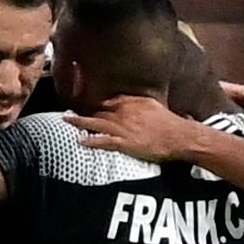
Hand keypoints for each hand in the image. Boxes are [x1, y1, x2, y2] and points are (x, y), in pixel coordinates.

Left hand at [69, 94, 208, 161]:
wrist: (179, 136)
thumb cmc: (170, 123)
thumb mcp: (154, 105)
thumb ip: (138, 102)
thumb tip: (127, 101)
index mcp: (133, 103)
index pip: (111, 100)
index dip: (98, 103)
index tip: (88, 103)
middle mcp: (125, 113)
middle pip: (100, 110)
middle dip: (83, 110)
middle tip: (68, 111)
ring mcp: (123, 128)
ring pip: (96, 122)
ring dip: (79, 121)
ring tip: (65, 119)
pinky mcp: (124, 142)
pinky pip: (104, 141)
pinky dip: (91, 140)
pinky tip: (79, 140)